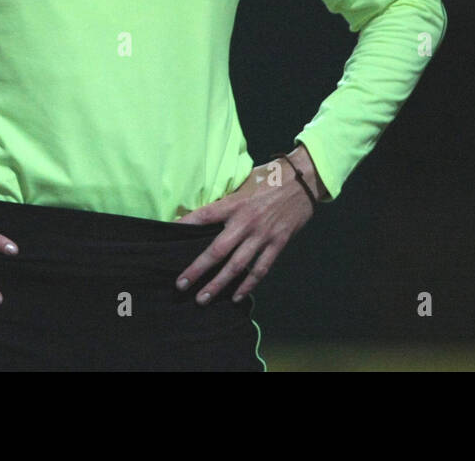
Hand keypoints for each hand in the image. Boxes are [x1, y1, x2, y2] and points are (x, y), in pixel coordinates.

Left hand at [174, 150, 320, 304]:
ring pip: (237, 266)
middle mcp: (247, 222)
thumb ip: (229, 199)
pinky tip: (236, 295)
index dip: (186, 225)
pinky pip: (261, 269)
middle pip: (217, 250)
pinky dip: (248, 284)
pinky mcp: (278, 243)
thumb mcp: (245, 181)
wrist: (304, 179)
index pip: (205, 215)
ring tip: (202, 298)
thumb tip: (206, 211)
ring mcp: (263, 235)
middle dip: (197, 269)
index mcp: (236, 203)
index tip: (169, 234)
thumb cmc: (271, 177)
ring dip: (219, 284)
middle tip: (181, 285)